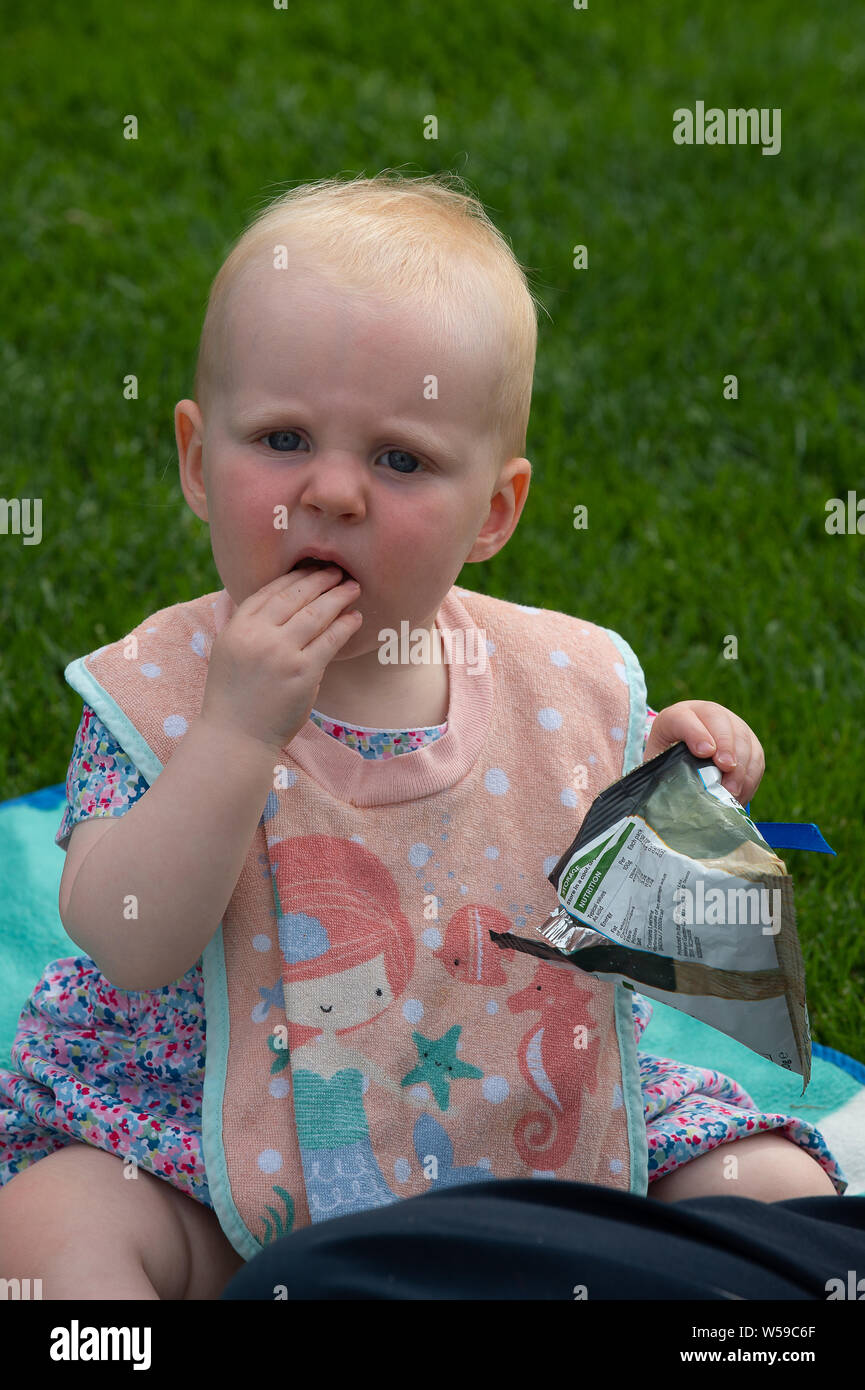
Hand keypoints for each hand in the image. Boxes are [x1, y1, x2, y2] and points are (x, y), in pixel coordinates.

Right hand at [200, 564, 362, 753]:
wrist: (236, 737)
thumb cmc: (233, 698)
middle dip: (320, 579)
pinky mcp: (303, 672)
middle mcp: (257, 634)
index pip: (270, 591)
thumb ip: (241, 624)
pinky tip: (355, 618)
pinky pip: (330, 640)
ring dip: (338, 597)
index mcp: (237, 627)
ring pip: (316, 614)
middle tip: (339, 570)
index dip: (294, 577)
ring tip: (353, 588)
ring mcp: (281, 652)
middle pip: (295, 596)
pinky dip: (345, 625)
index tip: (311, 568)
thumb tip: (257, 600)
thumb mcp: (227, 651)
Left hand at [643, 700, 764, 804]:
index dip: (695, 733)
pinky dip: (750, 776)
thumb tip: (679, 797)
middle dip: (725, 745)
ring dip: (740, 765)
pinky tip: (740, 795)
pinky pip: (756, 755)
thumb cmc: (667, 765)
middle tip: (726, 768)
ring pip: (742, 737)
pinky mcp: (748, 740)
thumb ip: (666, 773)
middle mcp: (704, 714)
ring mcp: (730, 724)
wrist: (684, 759)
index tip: (704, 753)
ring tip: (732, 791)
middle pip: (719, 720)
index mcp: (675, 717)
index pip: (683, 718)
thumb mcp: (660, 766)